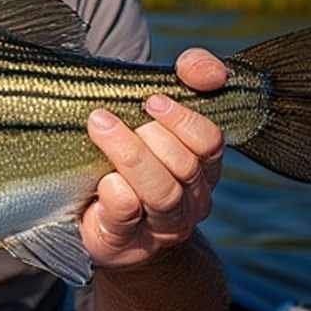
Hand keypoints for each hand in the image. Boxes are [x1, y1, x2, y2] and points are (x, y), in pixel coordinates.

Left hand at [80, 48, 226, 268]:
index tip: (152, 99)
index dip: (186, 118)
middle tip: (109, 114)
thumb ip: (188, 79)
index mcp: (202, 167)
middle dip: (150, 135)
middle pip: (185, 166)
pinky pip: (127, 215)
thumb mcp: (156, 116)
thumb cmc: (134, 158)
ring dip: (130, 154)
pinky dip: (117, 193)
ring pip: (162, 192)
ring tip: (99, 126)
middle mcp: (190, 199)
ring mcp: (162, 225)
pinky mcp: (126, 242)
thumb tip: (201, 68)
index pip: (211, 142)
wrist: (109, 226)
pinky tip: (103, 180)